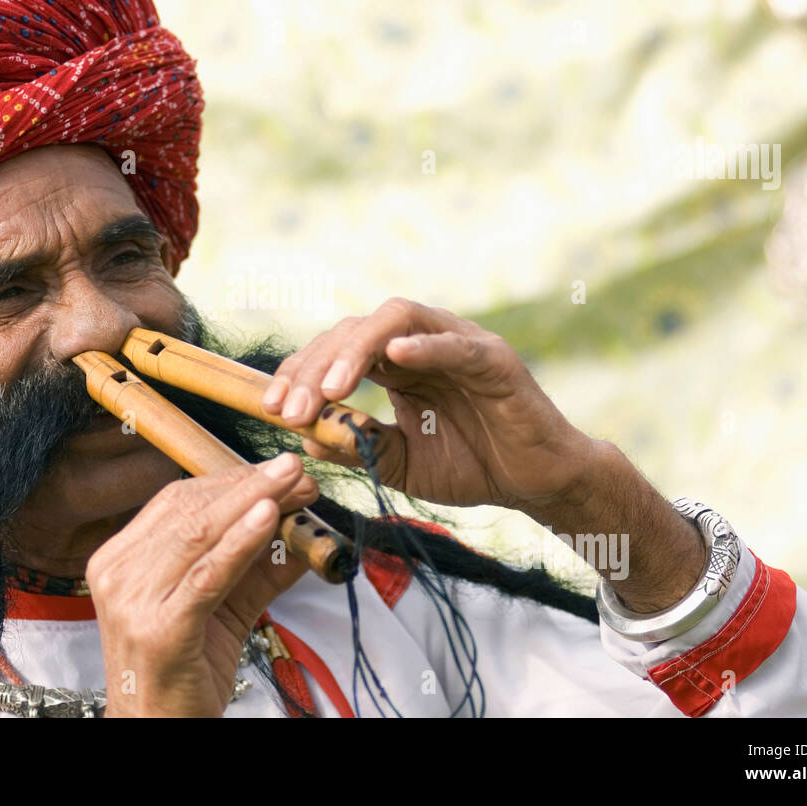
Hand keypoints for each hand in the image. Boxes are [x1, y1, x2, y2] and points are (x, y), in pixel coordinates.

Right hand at [87, 452, 315, 716]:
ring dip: (252, 503)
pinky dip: (240, 544)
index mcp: (120, 558)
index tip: (279, 472)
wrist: (158, 731)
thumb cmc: (183, 669)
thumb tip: (302, 527)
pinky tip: (268, 519)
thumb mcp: (222, 606)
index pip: (177, 501)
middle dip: (249, 485)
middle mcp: (117, 573)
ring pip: (198, 536)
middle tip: (296, 471)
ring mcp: (133, 602)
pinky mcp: (160, 631)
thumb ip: (256, 566)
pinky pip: (206, 577)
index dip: (232, 479)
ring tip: (292, 485)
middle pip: (189, 511)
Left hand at [261, 297, 596, 512]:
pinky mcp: (494, 359)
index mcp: (397, 363)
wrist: (535, 485)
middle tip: (289, 409)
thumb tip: (306, 436)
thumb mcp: (400, 461)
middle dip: (315, 367)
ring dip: (355, 351)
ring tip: (330, 389)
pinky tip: (396, 357)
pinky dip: (426, 347)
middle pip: (355, 330)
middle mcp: (422, 343)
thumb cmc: (471, 465)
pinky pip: (456, 345)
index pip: (336, 350)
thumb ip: (359, 444)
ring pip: (396, 320)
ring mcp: (458, 343)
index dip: (300, 373)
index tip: (270, 408)